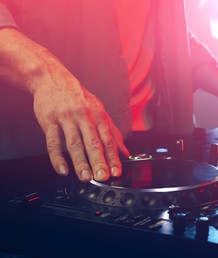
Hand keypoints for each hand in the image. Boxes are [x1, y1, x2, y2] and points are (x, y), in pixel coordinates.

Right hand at [0, 28, 128, 181]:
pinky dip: (57, 157)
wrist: (52, 79)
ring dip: (80, 162)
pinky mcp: (49, 122)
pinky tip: (62, 169)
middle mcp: (84, 117)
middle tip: (103, 177)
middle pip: (92, 142)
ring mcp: (66, 119)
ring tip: (85, 177)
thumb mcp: (99, 111)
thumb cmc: (78, 98)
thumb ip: (113, 132)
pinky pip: (53, 142)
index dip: (113, 157)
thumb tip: (125, 152)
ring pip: (74, 144)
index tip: (116, 171)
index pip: (108, 139)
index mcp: (98, 116)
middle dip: (99, 161)